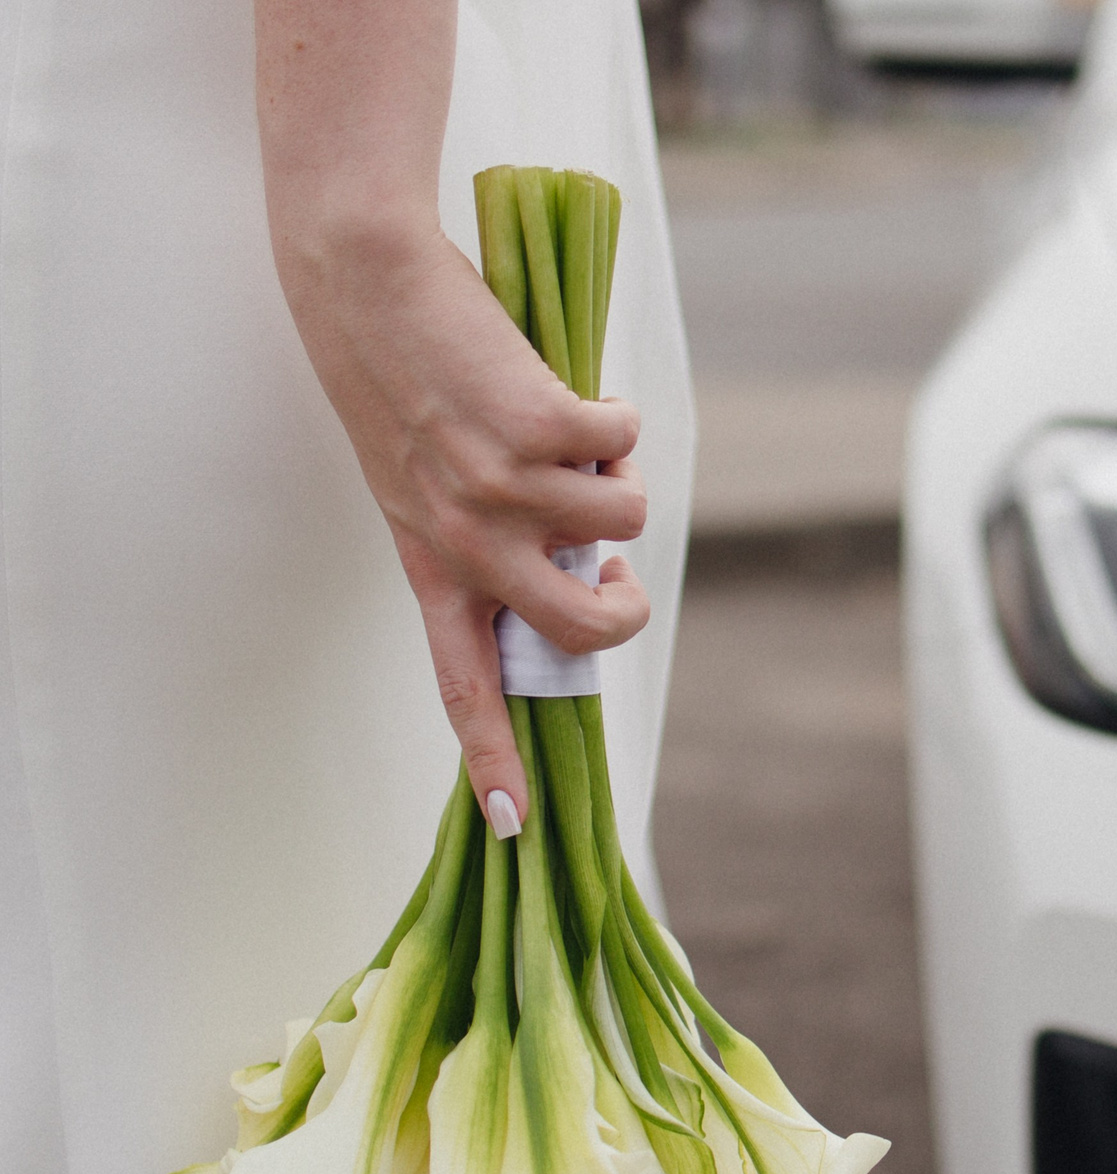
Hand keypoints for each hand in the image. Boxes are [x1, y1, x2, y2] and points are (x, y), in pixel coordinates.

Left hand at [276, 218, 649, 831]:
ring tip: (567, 433)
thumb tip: (586, 560)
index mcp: (430, 565)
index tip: (516, 821)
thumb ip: (486, 534)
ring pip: (624, 522)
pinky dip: (616, 413)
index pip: (464, 684)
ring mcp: (507, 490)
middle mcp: (468, 542)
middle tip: (615, 573)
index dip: (495, 757)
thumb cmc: (396, 374)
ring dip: (618, 475)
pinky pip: (625, 443)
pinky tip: (573, 389)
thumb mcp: (420, 478)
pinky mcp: (544, 430)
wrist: (362, 279)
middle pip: (586, 631)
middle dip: (625, 609)